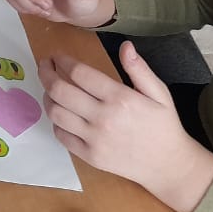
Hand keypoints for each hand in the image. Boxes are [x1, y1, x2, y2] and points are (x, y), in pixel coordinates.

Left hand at [40, 46, 212, 211]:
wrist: (168, 165)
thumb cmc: (163, 125)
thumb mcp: (159, 94)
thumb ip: (139, 69)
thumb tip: (125, 46)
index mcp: (120, 99)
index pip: (79, 73)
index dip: (62, 61)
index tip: (57, 56)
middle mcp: (103, 118)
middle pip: (60, 90)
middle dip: (46, 73)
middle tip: (44, 65)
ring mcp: (94, 139)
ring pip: (55, 112)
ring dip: (47, 96)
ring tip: (50, 88)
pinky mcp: (89, 156)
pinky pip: (61, 135)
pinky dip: (55, 121)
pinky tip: (61, 112)